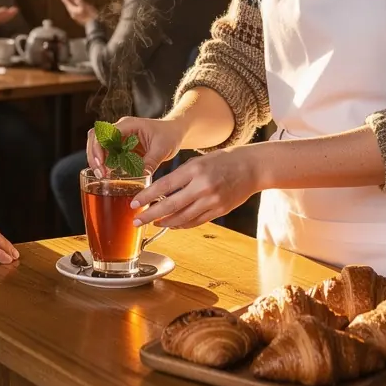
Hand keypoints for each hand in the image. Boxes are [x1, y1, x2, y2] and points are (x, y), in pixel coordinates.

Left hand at [59, 0, 97, 26]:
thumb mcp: (83, 5)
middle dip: (68, 2)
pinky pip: (77, 12)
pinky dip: (76, 9)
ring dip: (72, 5)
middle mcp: (73, 15)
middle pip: (69, 7)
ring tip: (72, 2)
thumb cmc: (89, 14)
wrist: (94, 25)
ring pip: (73, 10)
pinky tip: (79, 8)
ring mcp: (77, 18)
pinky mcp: (81, 20)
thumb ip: (77, 0)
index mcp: (73, 11)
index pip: (67, 3)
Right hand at [86, 116, 185, 175]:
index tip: (102, 164)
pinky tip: (109, 174)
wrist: (174, 132)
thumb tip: (141, 175)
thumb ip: (151, 161)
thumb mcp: (163, 149)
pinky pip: (107, 152)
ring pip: (98, 144)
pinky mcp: (121, 146)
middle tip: (100, 173)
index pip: (106, 133)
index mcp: (129, 124)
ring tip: (103, 175)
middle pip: (96, 136)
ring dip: (97, 159)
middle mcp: (121, 128)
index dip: (100, 148)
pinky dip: (105, 163)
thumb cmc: (169, 135)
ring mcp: (119, 137)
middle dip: (94, 155)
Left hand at [129, 147, 259, 229]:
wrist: (251, 167)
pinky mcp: (219, 211)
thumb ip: (181, 176)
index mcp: (194, 170)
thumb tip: (160, 192)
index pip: (164, 186)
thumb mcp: (198, 161)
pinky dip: (181, 224)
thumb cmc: (223, 161)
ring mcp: (212, 201)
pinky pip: (196, 221)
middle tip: (136, 221)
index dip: (146, 196)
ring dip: (165, 222)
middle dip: (150, 215)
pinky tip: (172, 224)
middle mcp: (202, 186)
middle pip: (170, 205)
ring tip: (153, 222)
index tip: (134, 203)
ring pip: (182, 217)